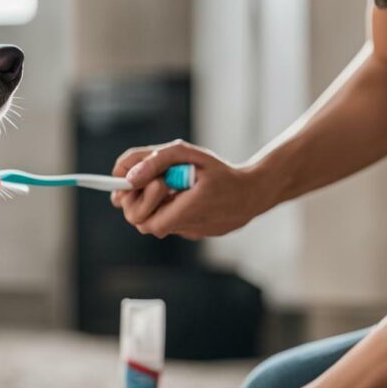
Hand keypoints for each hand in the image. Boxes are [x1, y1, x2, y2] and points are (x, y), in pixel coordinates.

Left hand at [110, 140, 270, 238]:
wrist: (257, 191)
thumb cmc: (221, 171)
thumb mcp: (188, 154)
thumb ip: (156, 161)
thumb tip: (129, 177)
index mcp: (188, 210)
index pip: (145, 220)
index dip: (135, 203)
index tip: (132, 183)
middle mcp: (188, 227)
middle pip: (146, 224)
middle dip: (143, 201)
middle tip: (151, 181)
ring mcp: (193, 233)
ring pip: (160, 223)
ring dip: (158, 204)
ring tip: (171, 185)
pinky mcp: (197, 233)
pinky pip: (175, 223)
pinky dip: (172, 208)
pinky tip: (184, 195)